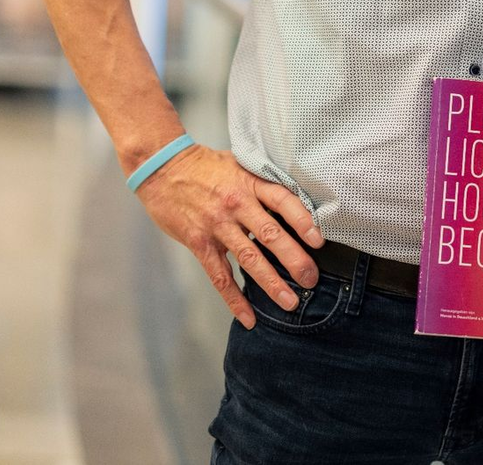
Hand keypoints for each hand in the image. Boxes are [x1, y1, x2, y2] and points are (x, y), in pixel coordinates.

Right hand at [133, 143, 324, 328]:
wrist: (163, 167)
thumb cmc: (207, 166)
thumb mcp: (240, 164)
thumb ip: (262, 184)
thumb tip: (295, 201)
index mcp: (250, 182)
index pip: (283, 200)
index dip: (303, 220)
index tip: (319, 240)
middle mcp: (236, 204)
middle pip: (271, 234)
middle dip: (294, 259)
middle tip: (312, 279)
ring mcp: (217, 225)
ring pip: (249, 258)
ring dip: (271, 283)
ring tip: (289, 302)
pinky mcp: (199, 242)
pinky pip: (219, 276)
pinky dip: (234, 299)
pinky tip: (248, 317)